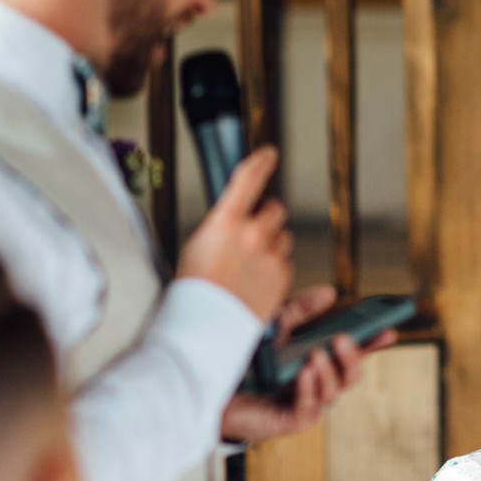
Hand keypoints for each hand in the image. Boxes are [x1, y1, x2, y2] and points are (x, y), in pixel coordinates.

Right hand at [175, 146, 292, 321]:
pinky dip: (276, 269)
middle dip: (267, 217)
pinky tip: (257, 282)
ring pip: (283, 238)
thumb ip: (223, 226)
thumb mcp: (197, 245)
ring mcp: (270, 256)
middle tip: (252, 235)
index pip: (248, 179)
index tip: (269, 155)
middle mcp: (252, 235)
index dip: (261, 162)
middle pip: (275, 210)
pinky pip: (286, 264)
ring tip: (249, 267)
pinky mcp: (282, 277)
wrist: (205, 325)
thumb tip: (237, 217)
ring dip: (272, 245)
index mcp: (226, 222)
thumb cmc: (194, 288)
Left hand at [220, 284, 400, 441]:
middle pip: (351, 376)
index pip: (352, 355)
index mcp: (316, 363)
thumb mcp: (273, 328)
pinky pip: (309, 409)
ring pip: (334, 393)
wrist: (204, 386)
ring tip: (316, 355)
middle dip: (353, 358)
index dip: (373, 344)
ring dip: (329, 372)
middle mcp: (314, 385)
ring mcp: (303, 404)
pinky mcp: (287, 421)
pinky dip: (310, 389)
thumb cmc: (241, 360)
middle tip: (342, 338)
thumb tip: (330, 292)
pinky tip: (303, 373)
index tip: (389, 330)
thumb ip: (300, 311)